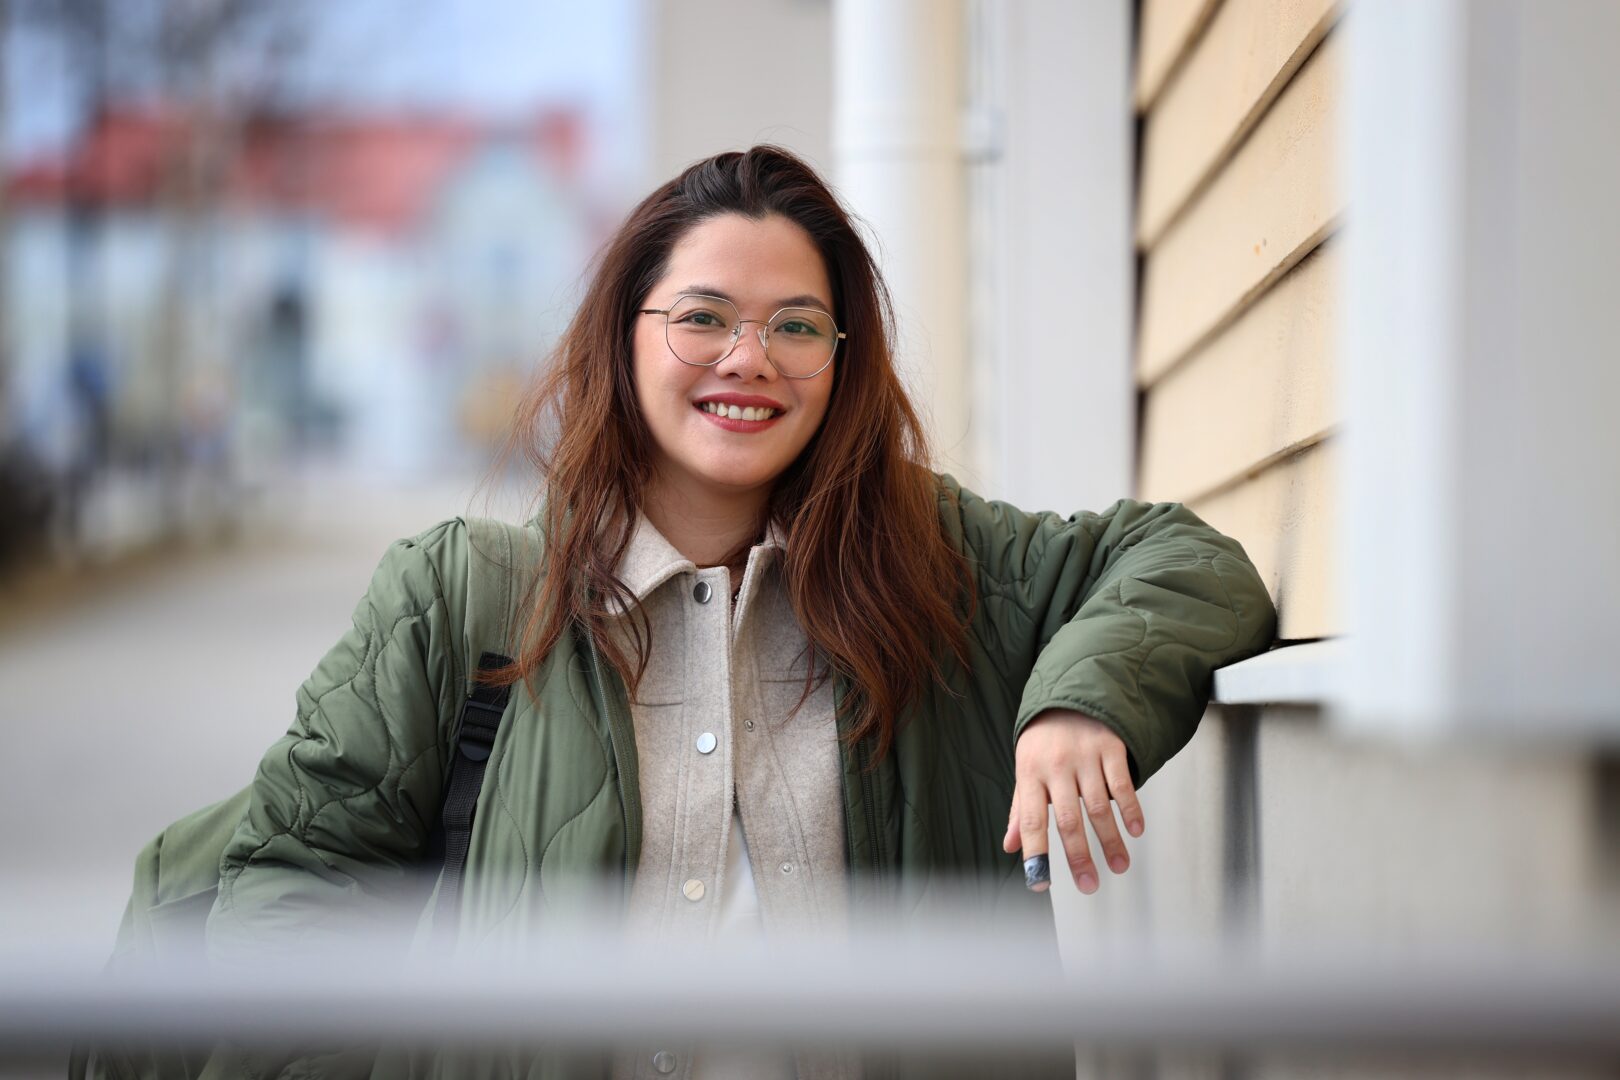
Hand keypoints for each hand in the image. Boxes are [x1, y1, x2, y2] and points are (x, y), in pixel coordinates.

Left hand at [1002, 708, 1143, 893]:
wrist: (1070, 695)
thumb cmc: (1045, 741)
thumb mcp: (1026, 770)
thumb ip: (1020, 810)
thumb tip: (1010, 846)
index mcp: (1030, 774)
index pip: (1030, 820)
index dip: (1035, 853)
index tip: (1039, 881)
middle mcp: (1056, 766)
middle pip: (1067, 819)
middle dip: (1078, 856)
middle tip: (1089, 884)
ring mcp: (1084, 757)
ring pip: (1098, 806)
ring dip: (1110, 840)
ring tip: (1118, 866)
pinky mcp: (1110, 748)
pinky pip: (1121, 784)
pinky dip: (1130, 809)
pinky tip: (1135, 831)